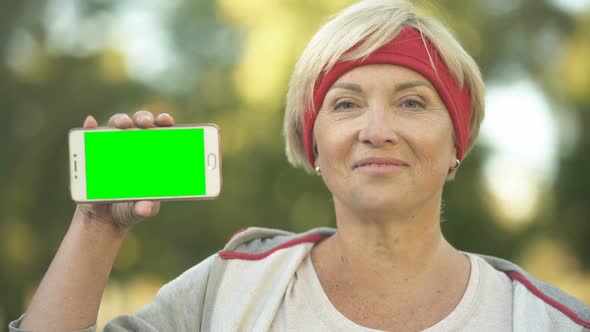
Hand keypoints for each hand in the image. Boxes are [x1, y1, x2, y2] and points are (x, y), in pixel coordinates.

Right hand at [76, 110, 174, 230]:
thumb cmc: (130, 208)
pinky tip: (90, 123)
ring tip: (124, 125)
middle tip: (146, 123)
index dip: (164, 122)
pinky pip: (90, 136)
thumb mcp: (141, 209)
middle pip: (140, 124)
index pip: (160, 132)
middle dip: (144, 118)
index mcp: (151, 154)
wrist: (104, 218)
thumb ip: (146, 207)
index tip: (166, 120)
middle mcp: (133, 145)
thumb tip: (146, 207)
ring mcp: (113, 147)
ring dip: (121, 120)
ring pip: (117, 126)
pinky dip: (89, 128)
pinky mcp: (93, 152)